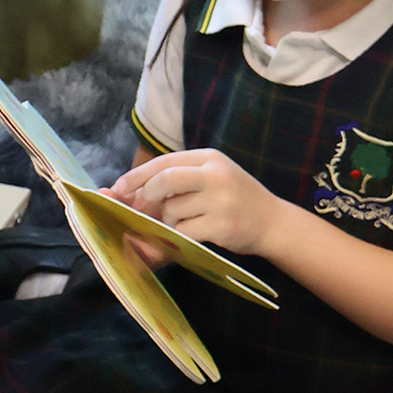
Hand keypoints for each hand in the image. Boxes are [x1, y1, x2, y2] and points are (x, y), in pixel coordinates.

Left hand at [107, 148, 282, 256]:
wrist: (274, 223)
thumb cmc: (237, 199)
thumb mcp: (214, 177)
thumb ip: (182, 178)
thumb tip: (136, 190)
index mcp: (210, 158)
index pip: (165, 161)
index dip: (137, 174)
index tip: (119, 187)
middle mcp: (215, 174)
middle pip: (165, 179)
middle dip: (147, 195)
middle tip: (144, 208)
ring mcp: (220, 200)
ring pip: (173, 209)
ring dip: (170, 220)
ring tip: (187, 222)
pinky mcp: (222, 225)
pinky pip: (185, 230)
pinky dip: (180, 235)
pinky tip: (193, 233)